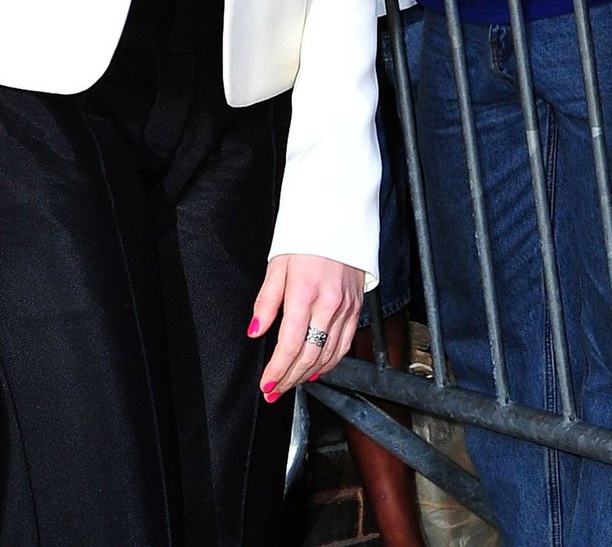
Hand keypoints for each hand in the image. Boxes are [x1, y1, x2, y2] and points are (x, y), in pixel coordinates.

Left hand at [250, 253, 364, 399]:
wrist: (339, 220)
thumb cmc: (305, 239)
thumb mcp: (277, 265)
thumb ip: (266, 301)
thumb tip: (255, 331)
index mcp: (305, 292)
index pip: (291, 344)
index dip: (278, 369)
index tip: (266, 384)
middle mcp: (329, 304)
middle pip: (310, 355)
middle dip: (289, 378)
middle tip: (274, 391)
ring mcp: (346, 308)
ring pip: (329, 355)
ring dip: (308, 375)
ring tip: (290, 384)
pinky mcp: (356, 308)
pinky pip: (345, 344)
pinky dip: (330, 362)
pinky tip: (317, 369)